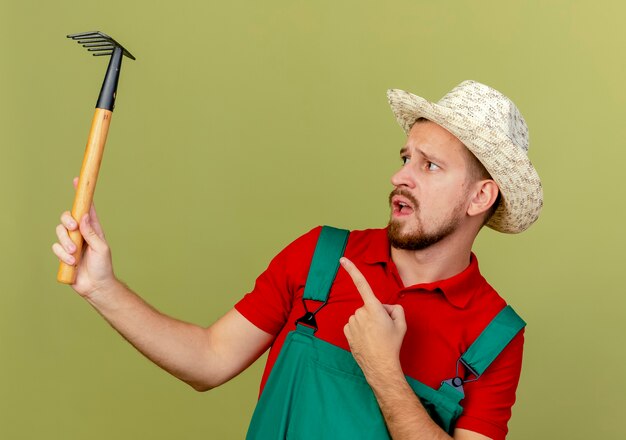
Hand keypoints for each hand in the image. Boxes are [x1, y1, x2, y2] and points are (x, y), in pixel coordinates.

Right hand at [52, 177, 116, 297]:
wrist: (95, 285)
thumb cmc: (103, 266)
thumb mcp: (101, 248)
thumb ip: (91, 232)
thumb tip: (83, 215)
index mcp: (93, 228)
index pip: (87, 208)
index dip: (81, 194)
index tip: (76, 180)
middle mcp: (81, 233)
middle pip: (67, 217)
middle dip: (67, 221)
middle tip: (74, 229)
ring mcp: (71, 242)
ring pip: (59, 232)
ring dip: (66, 243)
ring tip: (75, 254)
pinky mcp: (63, 253)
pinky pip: (56, 247)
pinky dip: (63, 255)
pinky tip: (71, 262)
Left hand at [340, 257, 406, 377]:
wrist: (380, 366)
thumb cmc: (392, 344)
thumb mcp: (401, 323)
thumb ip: (395, 309)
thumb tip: (386, 308)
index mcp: (374, 308)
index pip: (362, 284)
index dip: (352, 270)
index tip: (342, 260)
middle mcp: (360, 312)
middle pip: (369, 306)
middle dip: (376, 313)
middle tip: (384, 328)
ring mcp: (351, 322)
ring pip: (361, 316)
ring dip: (368, 322)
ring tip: (376, 336)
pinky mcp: (347, 331)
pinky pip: (354, 324)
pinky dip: (360, 329)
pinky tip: (367, 339)